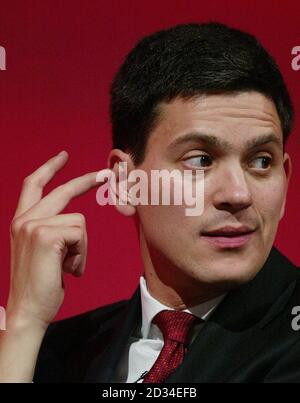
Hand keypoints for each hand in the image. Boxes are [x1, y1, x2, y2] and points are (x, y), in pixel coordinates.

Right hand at [6, 151, 105, 329]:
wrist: (28, 310)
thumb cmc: (40, 284)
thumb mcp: (43, 252)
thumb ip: (53, 232)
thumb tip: (76, 224)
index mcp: (21, 221)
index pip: (34, 185)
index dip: (49, 168)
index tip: (63, 156)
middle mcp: (24, 220)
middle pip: (61, 191)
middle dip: (85, 181)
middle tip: (105, 174)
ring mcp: (33, 225)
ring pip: (79, 221)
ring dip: (81, 247)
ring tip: (68, 267)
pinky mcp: (46, 235)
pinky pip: (80, 234)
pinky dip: (81, 254)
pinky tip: (68, 270)